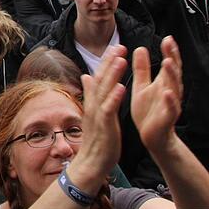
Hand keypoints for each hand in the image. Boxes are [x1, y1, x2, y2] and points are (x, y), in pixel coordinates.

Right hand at [68, 45, 125, 185]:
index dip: (106, 62)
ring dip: (112, 74)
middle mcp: (94, 105)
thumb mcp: (94, 113)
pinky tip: (122, 87)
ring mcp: (98, 115)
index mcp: (94, 102)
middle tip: (119, 45)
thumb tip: (86, 75)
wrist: (91, 162)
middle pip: (101, 79)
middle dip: (110, 62)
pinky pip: (109, 109)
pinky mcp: (104, 126)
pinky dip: (114, 97)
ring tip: (121, 59)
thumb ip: (91, 93)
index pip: (99, 77)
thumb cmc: (96, 139)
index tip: (115, 47)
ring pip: (105, 90)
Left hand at [130, 37, 182, 153]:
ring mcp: (170, 104)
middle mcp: (170, 91)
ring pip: (174, 87)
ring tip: (168, 62)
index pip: (169, 64)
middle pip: (173, 72)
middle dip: (172, 57)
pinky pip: (171, 108)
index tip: (167, 37)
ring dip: (172, 75)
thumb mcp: (142, 86)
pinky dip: (170, 100)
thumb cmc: (148, 111)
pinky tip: (167, 92)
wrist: (151, 137)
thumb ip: (141, 69)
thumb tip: (141, 48)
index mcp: (164, 83)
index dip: (169, 51)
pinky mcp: (167, 118)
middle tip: (170, 43)